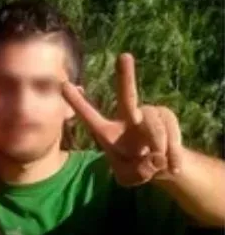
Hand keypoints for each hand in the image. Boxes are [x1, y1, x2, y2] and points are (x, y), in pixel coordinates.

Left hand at [62, 53, 182, 185]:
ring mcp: (147, 115)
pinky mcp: (166, 116)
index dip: (76, 102)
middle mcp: (126, 119)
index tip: (63, 84)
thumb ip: (139, 172)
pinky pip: (170, 127)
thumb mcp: (131, 178)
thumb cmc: (138, 169)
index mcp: (107, 133)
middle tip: (124, 56)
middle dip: (126, 76)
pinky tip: (171, 163)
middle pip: (127, 95)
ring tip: (160, 162)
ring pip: (154, 122)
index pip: (89, 116)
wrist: (162, 166)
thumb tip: (155, 157)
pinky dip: (173, 148)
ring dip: (158, 143)